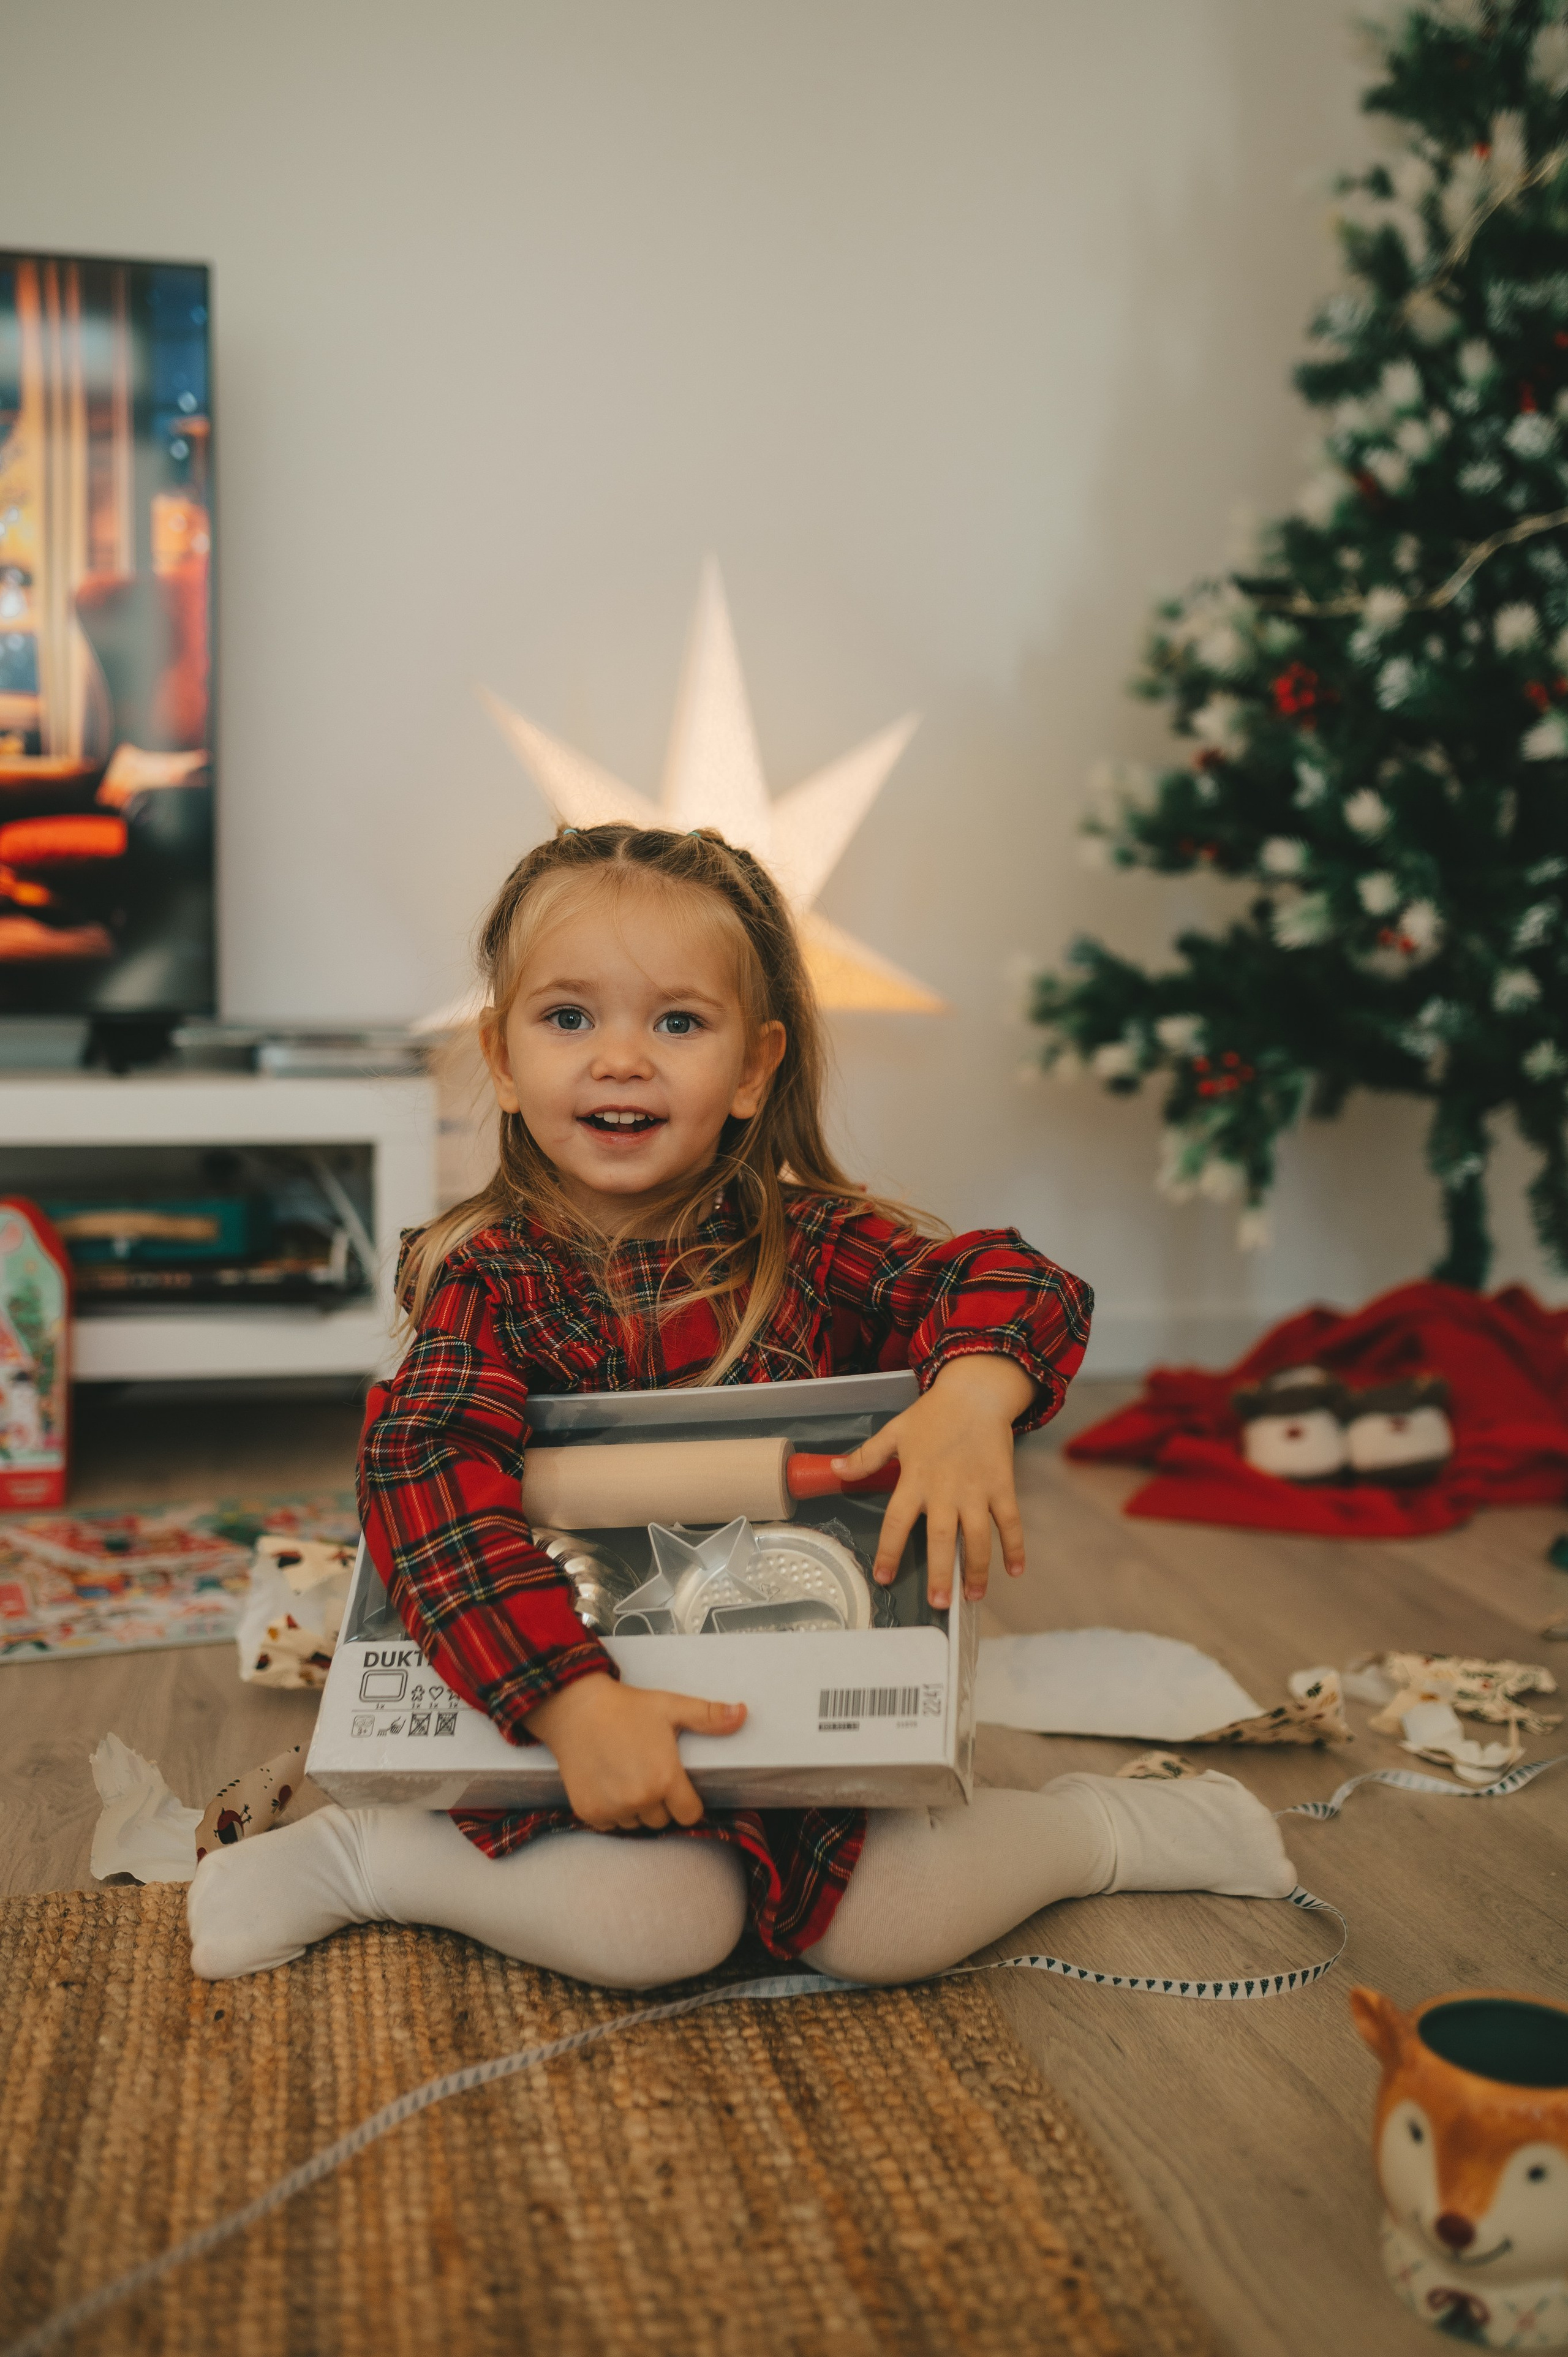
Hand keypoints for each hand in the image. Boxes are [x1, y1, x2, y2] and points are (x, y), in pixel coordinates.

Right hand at [527, 1673, 745, 1830]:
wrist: (575, 1708)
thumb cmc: (627, 1707)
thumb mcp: (671, 1707)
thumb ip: (709, 1716)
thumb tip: (743, 1713)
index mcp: (665, 1779)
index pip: (689, 1815)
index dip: (687, 1802)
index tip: (677, 1785)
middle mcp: (640, 1799)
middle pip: (662, 1821)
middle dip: (660, 1803)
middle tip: (647, 1772)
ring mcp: (612, 1808)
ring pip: (636, 1824)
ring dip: (635, 1809)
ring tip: (627, 1775)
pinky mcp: (589, 1812)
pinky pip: (610, 1825)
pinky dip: (611, 1811)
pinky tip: (608, 1783)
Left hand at [829, 1353, 1036, 1606]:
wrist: (977, 1394)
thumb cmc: (933, 1415)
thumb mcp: (895, 1431)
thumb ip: (867, 1456)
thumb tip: (836, 1470)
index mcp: (915, 1479)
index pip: (897, 1522)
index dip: (889, 1551)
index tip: (885, 1577)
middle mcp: (945, 1490)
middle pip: (940, 1538)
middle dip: (940, 1573)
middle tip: (939, 1602)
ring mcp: (977, 1490)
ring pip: (977, 1537)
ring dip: (977, 1569)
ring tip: (973, 1596)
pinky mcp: (1002, 1486)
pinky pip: (1010, 1522)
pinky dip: (1015, 1547)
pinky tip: (1015, 1571)